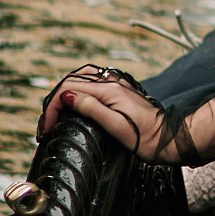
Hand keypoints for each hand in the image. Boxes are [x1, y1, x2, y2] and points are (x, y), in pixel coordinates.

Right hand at [38, 66, 190, 164]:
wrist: (169, 138)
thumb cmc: (146, 137)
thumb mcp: (117, 127)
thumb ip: (92, 109)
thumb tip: (67, 96)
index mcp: (109, 90)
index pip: (69, 88)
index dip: (52, 107)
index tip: (46, 128)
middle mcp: (112, 82)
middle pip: (72, 81)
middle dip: (53, 102)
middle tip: (45, 126)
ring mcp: (117, 84)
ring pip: (81, 78)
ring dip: (63, 92)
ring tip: (53, 112)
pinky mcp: (120, 90)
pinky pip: (92, 81)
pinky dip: (76, 88)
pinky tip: (73, 101)